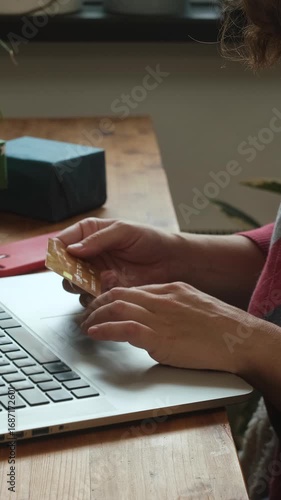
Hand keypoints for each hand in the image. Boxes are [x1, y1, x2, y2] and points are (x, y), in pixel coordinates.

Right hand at [58, 218, 178, 304]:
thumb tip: (72, 249)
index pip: (63, 241)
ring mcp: (96, 274)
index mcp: (90, 234)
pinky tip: (114, 283)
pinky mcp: (106, 290)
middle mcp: (89, 255)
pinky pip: (91, 297)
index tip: (59, 258)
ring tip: (106, 276)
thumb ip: (98, 239)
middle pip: (64, 267)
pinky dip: (98, 293)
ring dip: (84, 284)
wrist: (170, 261)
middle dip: (68, 272)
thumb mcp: (124, 231)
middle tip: (78, 273)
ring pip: (75, 285)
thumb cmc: (150, 239)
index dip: (57, 250)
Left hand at [80, 281, 252, 373]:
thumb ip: (172, 308)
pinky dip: (106, 329)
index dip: (109, 297)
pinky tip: (95, 333)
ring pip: (117, 308)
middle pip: (118, 295)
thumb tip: (155, 318)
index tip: (101, 305)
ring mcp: (160, 317)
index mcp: (170, 290)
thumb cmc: (221, 327)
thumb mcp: (194, 306)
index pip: (131, 289)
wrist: (240, 339)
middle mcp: (162, 299)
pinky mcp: (161, 337)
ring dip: (96, 317)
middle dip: (97, 305)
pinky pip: (125, 328)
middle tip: (88, 315)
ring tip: (86, 325)